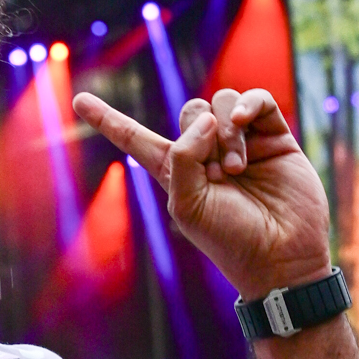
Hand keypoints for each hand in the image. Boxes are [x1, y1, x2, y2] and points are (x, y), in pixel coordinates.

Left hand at [73, 86, 332, 302]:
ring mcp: (242, 144)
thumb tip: (206, 119)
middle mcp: (206, 154)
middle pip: (192, 111)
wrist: (281, 257)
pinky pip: (257, 101)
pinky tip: (245, 120)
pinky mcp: (275, 139)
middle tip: (219, 174)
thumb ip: (183, 158)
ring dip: (227, 132)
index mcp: (176, 172)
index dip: (108, 120)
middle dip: (202, 135)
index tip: (78, 101)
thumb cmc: (230, 239)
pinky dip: (249, 104)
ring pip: (222, 104)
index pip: (136, 139)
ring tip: (237, 168)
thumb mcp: (188, 205)